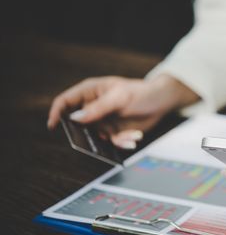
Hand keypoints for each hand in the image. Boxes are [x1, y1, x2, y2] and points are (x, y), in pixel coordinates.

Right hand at [47, 74, 198, 148]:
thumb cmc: (141, 92)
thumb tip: (75, 118)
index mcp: (91, 92)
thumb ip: (98, 108)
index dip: (57, 112)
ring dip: (113, 139)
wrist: (162, 101)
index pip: (66, 101)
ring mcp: (104, 120)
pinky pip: (112, 142)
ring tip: (129, 135)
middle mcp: (94, 107)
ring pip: (97, 137)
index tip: (53, 125)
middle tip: (101, 137)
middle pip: (78, 124)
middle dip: (88, 134)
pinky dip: (123, 141)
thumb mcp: (120, 98)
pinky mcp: (115, 131)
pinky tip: (135, 137)